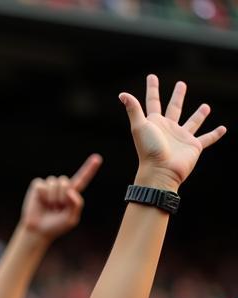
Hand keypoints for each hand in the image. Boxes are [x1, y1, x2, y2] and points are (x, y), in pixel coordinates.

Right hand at [20, 154, 101, 240]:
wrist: (38, 231)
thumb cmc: (54, 227)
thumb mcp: (71, 220)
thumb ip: (77, 204)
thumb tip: (70, 190)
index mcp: (72, 194)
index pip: (82, 179)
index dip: (89, 169)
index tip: (97, 158)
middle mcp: (61, 187)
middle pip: (65, 182)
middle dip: (60, 196)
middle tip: (56, 209)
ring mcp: (49, 186)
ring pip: (53, 183)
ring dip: (51, 198)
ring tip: (48, 207)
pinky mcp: (38, 186)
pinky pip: (42, 185)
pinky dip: (42, 195)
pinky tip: (41, 203)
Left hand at [121, 75, 225, 190]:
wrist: (160, 172)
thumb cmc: (148, 150)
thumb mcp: (140, 127)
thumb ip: (133, 109)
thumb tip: (122, 94)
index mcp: (155, 123)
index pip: (153, 102)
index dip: (152, 89)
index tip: (151, 76)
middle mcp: (168, 129)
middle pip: (174, 108)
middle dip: (177, 96)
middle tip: (181, 84)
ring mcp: (181, 137)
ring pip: (192, 122)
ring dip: (199, 115)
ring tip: (206, 106)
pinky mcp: (193, 146)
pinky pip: (207, 139)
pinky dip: (215, 134)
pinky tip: (223, 129)